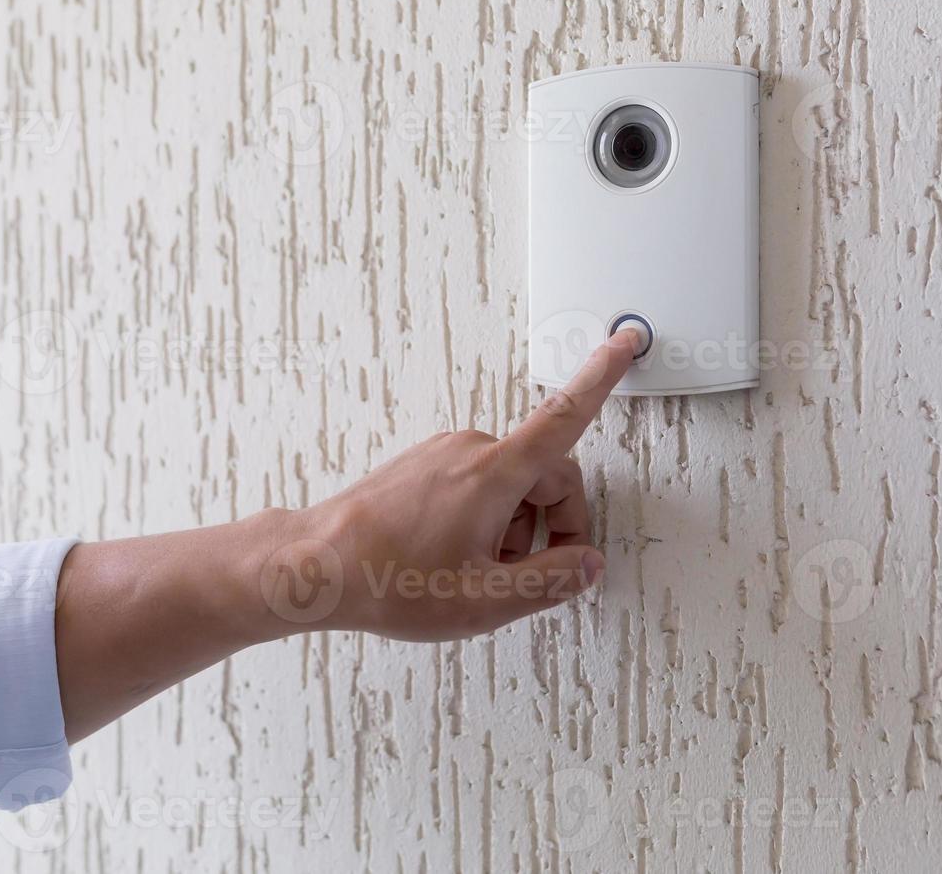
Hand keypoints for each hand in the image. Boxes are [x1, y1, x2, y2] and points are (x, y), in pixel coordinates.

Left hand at [56, 328, 639, 740]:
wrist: (315, 567)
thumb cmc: (391, 581)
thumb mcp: (487, 600)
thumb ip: (551, 582)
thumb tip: (585, 565)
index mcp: (495, 472)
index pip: (566, 415)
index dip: (603, 377)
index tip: (625, 341)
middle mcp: (470, 450)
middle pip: (546, 471)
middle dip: (554, 523)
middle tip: (530, 574)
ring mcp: (441, 454)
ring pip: (510, 482)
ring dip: (516, 525)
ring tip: (479, 572)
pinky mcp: (421, 465)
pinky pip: (476, 482)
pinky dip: (485, 517)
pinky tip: (454, 557)